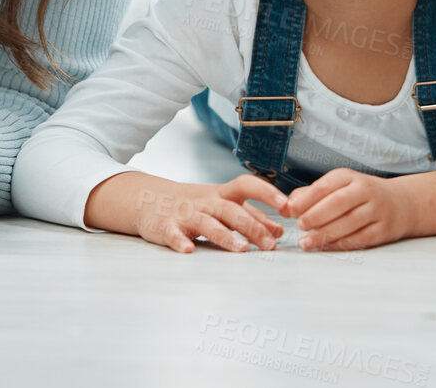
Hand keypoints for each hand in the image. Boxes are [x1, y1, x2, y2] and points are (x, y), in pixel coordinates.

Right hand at [130, 174, 289, 253]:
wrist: (149, 199)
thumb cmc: (195, 204)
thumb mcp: (223, 205)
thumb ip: (251, 216)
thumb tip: (278, 231)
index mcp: (222, 194)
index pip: (247, 186)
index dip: (267, 192)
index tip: (286, 205)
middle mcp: (206, 202)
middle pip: (231, 210)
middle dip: (252, 227)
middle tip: (269, 245)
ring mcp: (186, 214)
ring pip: (207, 223)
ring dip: (224, 236)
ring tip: (240, 249)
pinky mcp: (166, 227)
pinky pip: (173, 234)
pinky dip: (180, 241)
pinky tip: (188, 250)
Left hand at [287, 169, 412, 250]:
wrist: (401, 203)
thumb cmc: (360, 196)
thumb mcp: (338, 187)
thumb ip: (311, 195)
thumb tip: (285, 206)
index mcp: (349, 177)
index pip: (325, 186)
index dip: (306, 199)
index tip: (289, 211)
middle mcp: (365, 190)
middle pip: (339, 202)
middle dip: (316, 215)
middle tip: (300, 226)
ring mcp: (376, 210)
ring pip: (350, 222)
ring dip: (326, 234)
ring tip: (307, 242)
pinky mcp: (383, 229)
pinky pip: (360, 238)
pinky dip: (341, 244)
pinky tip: (326, 247)